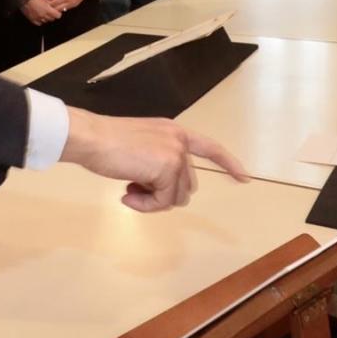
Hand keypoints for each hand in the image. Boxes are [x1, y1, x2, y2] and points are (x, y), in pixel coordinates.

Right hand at [20, 0, 61, 25]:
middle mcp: (43, 15)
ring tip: (44, 13)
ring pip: (46, 21)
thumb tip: (54, 6)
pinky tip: (40, 16)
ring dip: (46, 18)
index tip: (57, 11)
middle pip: (52, 19)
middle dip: (52, 15)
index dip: (58, 13)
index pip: (58, 15)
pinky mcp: (32, 19)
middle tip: (50, 11)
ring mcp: (38, 18)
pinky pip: (39, 23)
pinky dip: (40, 20)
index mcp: (47, 9)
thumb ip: (50, 4)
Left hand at [44, 0, 90, 12]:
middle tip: (47, 7)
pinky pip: (67, 9)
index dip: (49, 4)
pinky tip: (59, 6)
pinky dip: (62, 8)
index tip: (44, 4)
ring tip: (52, 7)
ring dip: (57, 9)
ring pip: (62, 10)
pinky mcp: (75, 5)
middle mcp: (70, 2)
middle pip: (58, 9)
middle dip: (52, 8)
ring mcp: (73, 5)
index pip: (55, 3)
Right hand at [59, 107, 249, 212]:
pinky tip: (126, 195)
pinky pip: (163, 202)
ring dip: (153, 201)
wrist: (92, 138)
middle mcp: (179, 140)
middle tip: (134, 190)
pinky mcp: (167, 169)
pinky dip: (146, 206)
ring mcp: (175, 154)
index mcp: (173, 132)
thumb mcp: (140, 147)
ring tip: (129, 191)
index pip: (210, 148)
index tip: (244, 178)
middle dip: (163, 193)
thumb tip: (162, 190)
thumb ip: (157, 161)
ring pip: (176, 196)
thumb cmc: (106, 142)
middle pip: (187, 184)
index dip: (229, 164)